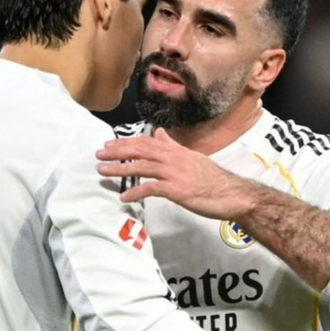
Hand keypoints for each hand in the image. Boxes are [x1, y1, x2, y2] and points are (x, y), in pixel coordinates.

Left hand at [96, 127, 254, 219]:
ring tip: (102, 172)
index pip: (146, 142)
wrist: (231, 194)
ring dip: (120, 169)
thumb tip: (159, 133)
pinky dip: (136, 192)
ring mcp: (174, 173)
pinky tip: (124, 197)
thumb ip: (172, 145)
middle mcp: (172, 158)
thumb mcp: (191, 157)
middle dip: (117, 152)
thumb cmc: (212, 178)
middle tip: (98, 154)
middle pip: (140, 151)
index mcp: (175, 151)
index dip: (125, 142)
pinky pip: (151, 189)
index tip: (109, 144)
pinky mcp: (176, 189)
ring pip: (141, 167)